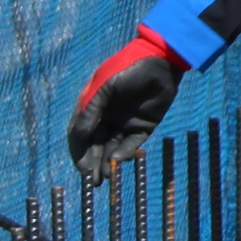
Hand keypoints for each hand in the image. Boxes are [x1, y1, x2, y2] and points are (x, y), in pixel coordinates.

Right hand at [67, 28, 184, 185]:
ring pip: (112, 147)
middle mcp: (106, 117)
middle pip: (95, 144)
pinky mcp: (144, 127)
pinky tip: (120, 160)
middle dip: (92, 162)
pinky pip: (132, 144)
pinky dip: (125, 154)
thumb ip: (91, 111)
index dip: (79, 152)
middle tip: (93, 179)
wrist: (161, 60)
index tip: (81, 167)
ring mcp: (125, 122)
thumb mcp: (105, 87)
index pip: (80, 134)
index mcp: (93, 106)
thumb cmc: (127, 68)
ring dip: (107, 162)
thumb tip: (79, 135)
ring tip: (106, 176)